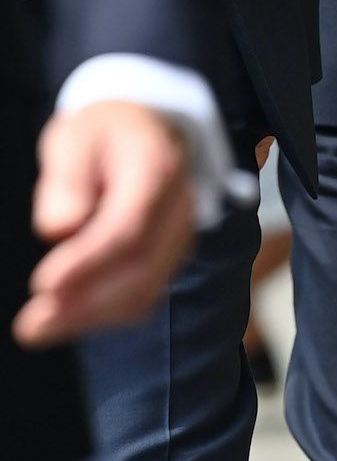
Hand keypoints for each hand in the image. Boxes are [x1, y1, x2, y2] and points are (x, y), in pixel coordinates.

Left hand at [13, 101, 196, 346]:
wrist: (142, 132)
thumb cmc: (100, 135)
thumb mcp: (72, 139)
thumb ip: (65, 181)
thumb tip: (59, 229)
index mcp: (156, 169)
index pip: (127, 227)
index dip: (87, 262)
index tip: (42, 284)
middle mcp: (179, 208)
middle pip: (140, 268)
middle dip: (85, 302)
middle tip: (32, 324)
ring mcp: (179, 236)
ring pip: (144, 290)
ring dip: (90, 317)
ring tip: (37, 329)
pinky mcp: (169, 258)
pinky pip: (143, 295)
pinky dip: (103, 314)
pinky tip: (65, 319)